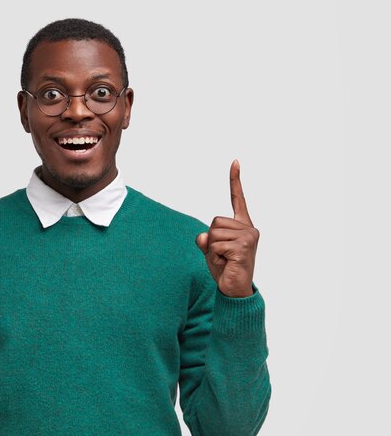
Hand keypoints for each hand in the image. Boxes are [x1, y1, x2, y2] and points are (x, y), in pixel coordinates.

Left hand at [195, 160, 258, 297]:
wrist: (234, 290)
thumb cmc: (224, 268)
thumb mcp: (210, 249)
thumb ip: (205, 238)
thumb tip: (203, 236)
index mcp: (242, 225)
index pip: (237, 199)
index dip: (235, 180)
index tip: (235, 161)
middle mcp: (248, 228)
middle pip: (214, 221)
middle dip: (211, 240)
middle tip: (222, 255)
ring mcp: (248, 237)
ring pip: (213, 233)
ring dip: (213, 250)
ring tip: (224, 260)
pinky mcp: (244, 247)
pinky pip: (216, 245)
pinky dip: (215, 257)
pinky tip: (226, 264)